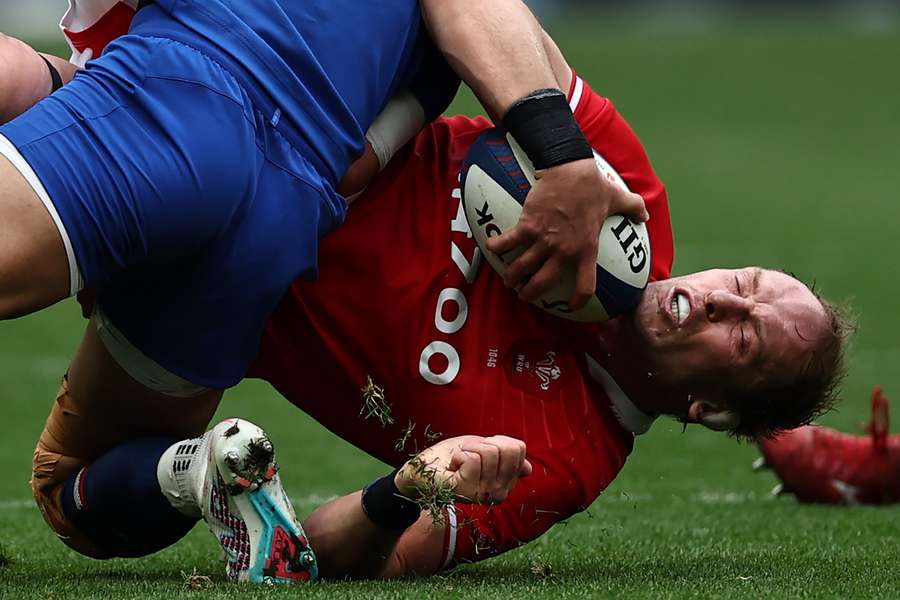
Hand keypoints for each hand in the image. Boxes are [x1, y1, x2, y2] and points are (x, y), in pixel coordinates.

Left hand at [396, 435, 531, 503]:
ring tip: (458, 461)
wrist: (420, 471)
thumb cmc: (449, 459)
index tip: (479, 451)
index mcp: (506, 483)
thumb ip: (503, 458)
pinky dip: (459, 454)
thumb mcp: (481, 453)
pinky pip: (473, 458)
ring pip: (490, 452)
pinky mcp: (467, 491)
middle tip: (468, 455)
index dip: (497, 440)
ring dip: (469, 448)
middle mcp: (500, 492)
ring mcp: (484, 494)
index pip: (519, 448)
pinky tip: (452, 467)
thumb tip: (528, 468)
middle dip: (484, 443)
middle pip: (508, 449)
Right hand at [485, 158, 647, 308]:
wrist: (570, 169)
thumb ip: (633, 208)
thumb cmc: (593, 184)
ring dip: (512, 277)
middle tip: (524, 293)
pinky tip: (491, 248)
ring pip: (522, 268)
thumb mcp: (617, 198)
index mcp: (586, 249)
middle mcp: (564, 250)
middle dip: (531, 293)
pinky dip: (496, 247)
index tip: (571, 306)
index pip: (585, 284)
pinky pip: (508, 242)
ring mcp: (544, 239)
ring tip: (508, 279)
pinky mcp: (527, 225)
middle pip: (543, 283)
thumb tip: (645, 215)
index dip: (578, 300)